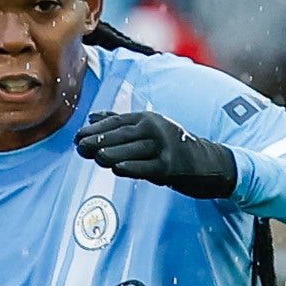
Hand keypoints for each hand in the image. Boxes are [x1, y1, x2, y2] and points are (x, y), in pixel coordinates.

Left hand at [75, 107, 238, 199]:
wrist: (206, 162)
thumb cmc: (172, 146)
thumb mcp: (149, 130)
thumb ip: (121, 123)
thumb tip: (92, 117)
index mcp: (148, 118)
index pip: (117, 121)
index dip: (96, 128)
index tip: (79, 135)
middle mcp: (155, 129)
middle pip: (122, 134)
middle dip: (99, 140)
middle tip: (80, 146)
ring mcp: (164, 148)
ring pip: (133, 150)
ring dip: (112, 153)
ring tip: (94, 156)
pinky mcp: (170, 167)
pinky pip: (147, 167)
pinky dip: (131, 167)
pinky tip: (116, 168)